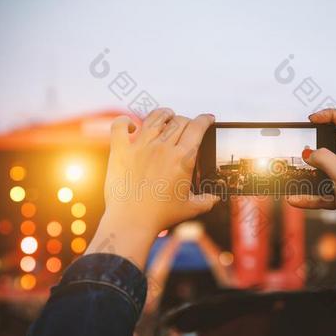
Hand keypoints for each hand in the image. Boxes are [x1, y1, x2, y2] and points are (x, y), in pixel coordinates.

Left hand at [86, 108, 219, 268]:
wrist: (132, 221)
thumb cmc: (162, 216)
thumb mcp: (191, 208)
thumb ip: (207, 200)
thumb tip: (216, 198)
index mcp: (183, 158)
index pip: (198, 127)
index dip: (206, 119)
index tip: (209, 119)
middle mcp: (162, 147)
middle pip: (179, 121)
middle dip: (187, 120)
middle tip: (188, 126)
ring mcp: (140, 147)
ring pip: (154, 118)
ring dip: (164, 114)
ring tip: (167, 115)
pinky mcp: (120, 151)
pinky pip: (120, 126)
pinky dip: (124, 122)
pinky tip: (131, 126)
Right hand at [287, 109, 335, 270]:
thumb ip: (324, 159)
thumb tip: (309, 153)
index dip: (330, 115)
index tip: (312, 119)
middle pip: (333, 148)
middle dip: (315, 151)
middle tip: (299, 153)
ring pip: (326, 171)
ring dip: (310, 176)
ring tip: (293, 176)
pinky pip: (323, 192)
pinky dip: (310, 196)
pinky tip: (295, 199)